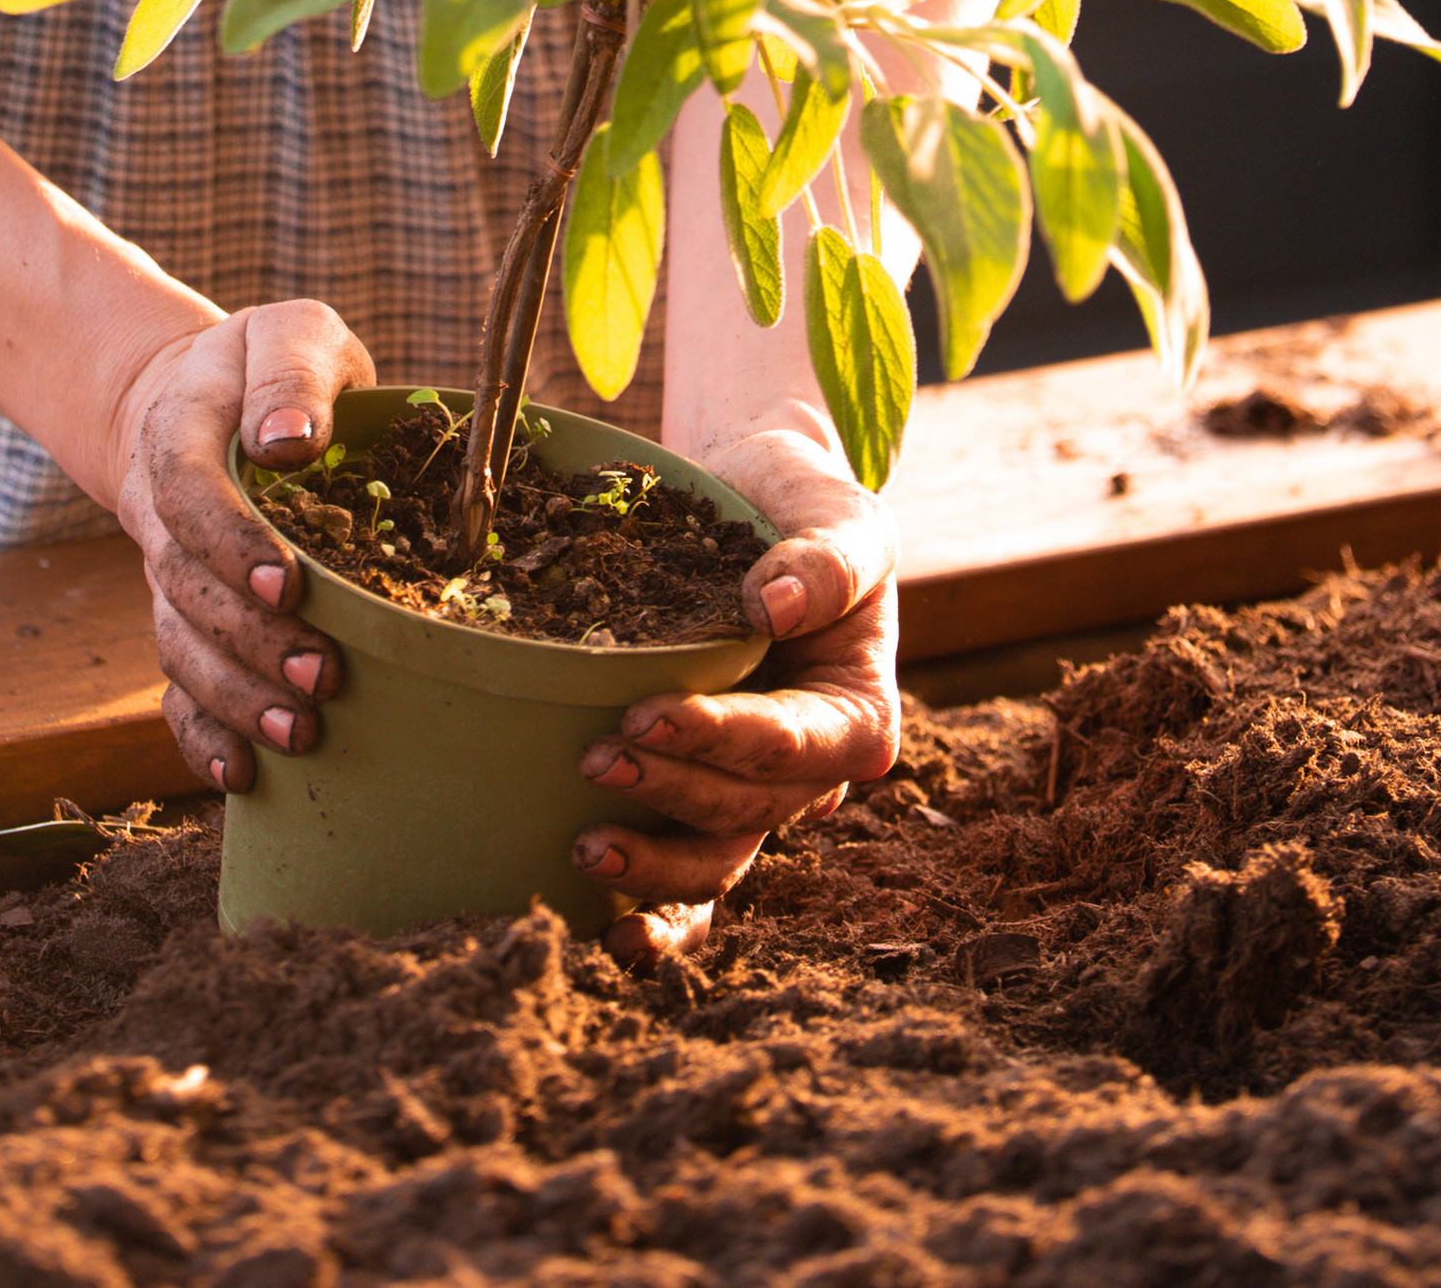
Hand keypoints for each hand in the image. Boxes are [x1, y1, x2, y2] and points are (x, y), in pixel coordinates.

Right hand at [115, 301, 374, 792]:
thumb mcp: (291, 332)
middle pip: (184, 589)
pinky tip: (243, 776)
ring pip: (179, 648)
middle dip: (250, 639)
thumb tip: (291, 441)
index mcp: (179, 434)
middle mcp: (161, 515)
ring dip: (232, 698)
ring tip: (300, 732)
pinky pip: (176, 686)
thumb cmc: (267, 367)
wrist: (204, 399)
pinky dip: (200, 735)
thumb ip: (292, 374)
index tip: (286, 579)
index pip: (187, 492)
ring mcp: (168, 574)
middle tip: (323, 674)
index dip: (228, 541)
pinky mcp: (187, 617)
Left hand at [569, 428, 899, 965]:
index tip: (647, 713)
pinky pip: (691, 877)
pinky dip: (658, 915)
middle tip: (595, 760)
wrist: (753, 503)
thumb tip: (773, 603)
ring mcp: (754, 794)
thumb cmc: (801, 507)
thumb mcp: (840, 516)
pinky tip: (612, 936)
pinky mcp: (703, 797)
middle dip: (672, 795)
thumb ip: (827, 562)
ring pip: (718, 861)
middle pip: (749, 810)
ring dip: (655, 869)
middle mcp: (809, 772)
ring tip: (585, 851)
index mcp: (855, 713)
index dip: (724, 739)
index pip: (793, 743)